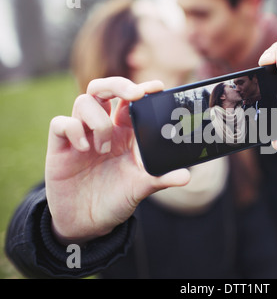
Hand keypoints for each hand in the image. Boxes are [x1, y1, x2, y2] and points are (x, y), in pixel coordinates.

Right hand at [45, 78, 190, 244]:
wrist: (88, 223)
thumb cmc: (116, 199)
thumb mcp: (141, 189)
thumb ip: (161, 179)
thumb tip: (186, 176)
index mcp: (125, 133)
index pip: (130, 101)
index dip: (141, 89)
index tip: (156, 87)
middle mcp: (102, 129)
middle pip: (103, 89)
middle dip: (118, 85)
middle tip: (134, 95)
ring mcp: (80, 136)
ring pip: (84, 102)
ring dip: (98, 120)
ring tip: (104, 149)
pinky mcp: (60, 147)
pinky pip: (60, 123)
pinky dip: (73, 130)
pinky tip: (84, 149)